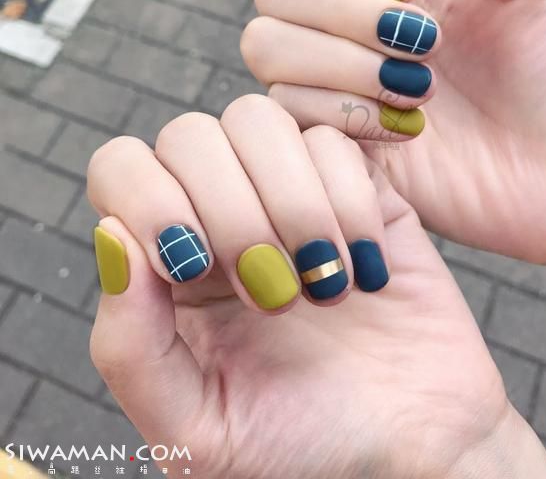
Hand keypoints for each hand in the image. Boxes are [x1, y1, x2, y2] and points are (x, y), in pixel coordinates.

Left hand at [87, 95, 545, 478]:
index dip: (150, 200)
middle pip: (192, 133)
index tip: (195, 269)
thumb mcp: (195, 425)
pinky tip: (366, 270)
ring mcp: (291, 195)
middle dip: (232, 210)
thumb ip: (129, 345)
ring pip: (259, 120)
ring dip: (292, 202)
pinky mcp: (358, 188)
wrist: (413, 447)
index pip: (123, 168)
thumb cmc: (303, 446)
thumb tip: (111, 234)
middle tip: (274, 295)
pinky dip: (349, 204)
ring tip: (323, 284)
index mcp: (170, 265)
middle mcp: (223, 215)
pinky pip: (334, 142)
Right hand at [241, 0, 545, 279]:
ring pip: (266, 50)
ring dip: (344, 65)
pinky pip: (289, 115)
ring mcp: (339, 89)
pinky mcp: (339, 145)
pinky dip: (348, 114)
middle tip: (424, 42)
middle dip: (345, 14)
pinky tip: (408, 131)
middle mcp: (350, 33)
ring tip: (420, 90)